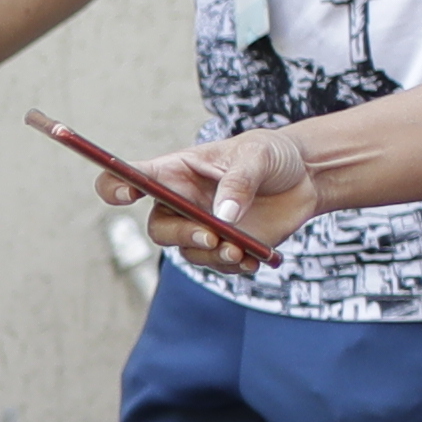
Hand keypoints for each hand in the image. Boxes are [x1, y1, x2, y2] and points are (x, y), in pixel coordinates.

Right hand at [41, 115, 315, 272]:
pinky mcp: (223, 247)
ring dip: (212, 253)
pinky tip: (254, 258)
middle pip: (159, 227)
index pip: (133, 177)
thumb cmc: (272, 156)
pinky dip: (232, 265)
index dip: (116, 186)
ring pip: (188, 251)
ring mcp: (201, 227)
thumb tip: (223, 216)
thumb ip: (240, 181)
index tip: (125, 194)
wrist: (304, 179)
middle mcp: (181, 202)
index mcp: (177, 171)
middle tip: (211, 235)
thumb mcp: (259, 156)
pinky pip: (216, 265)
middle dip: (181, 234)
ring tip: (241, 249)